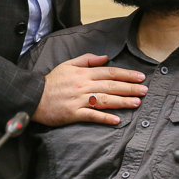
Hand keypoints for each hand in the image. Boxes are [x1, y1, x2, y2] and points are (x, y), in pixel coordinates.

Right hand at [32, 53, 147, 125]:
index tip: (140, 77)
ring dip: (122, 101)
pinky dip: (104, 117)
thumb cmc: (52, 81)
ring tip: (136, 103)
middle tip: (145, 90)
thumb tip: (105, 58)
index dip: (126, 74)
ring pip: (105, 100)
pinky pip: (92, 115)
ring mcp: (79, 100)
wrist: (34, 96)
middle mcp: (84, 85)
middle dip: (130, 88)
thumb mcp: (68, 64)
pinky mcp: (73, 113)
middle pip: (111, 85)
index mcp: (84, 73)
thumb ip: (87, 59)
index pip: (110, 72)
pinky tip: (116, 120)